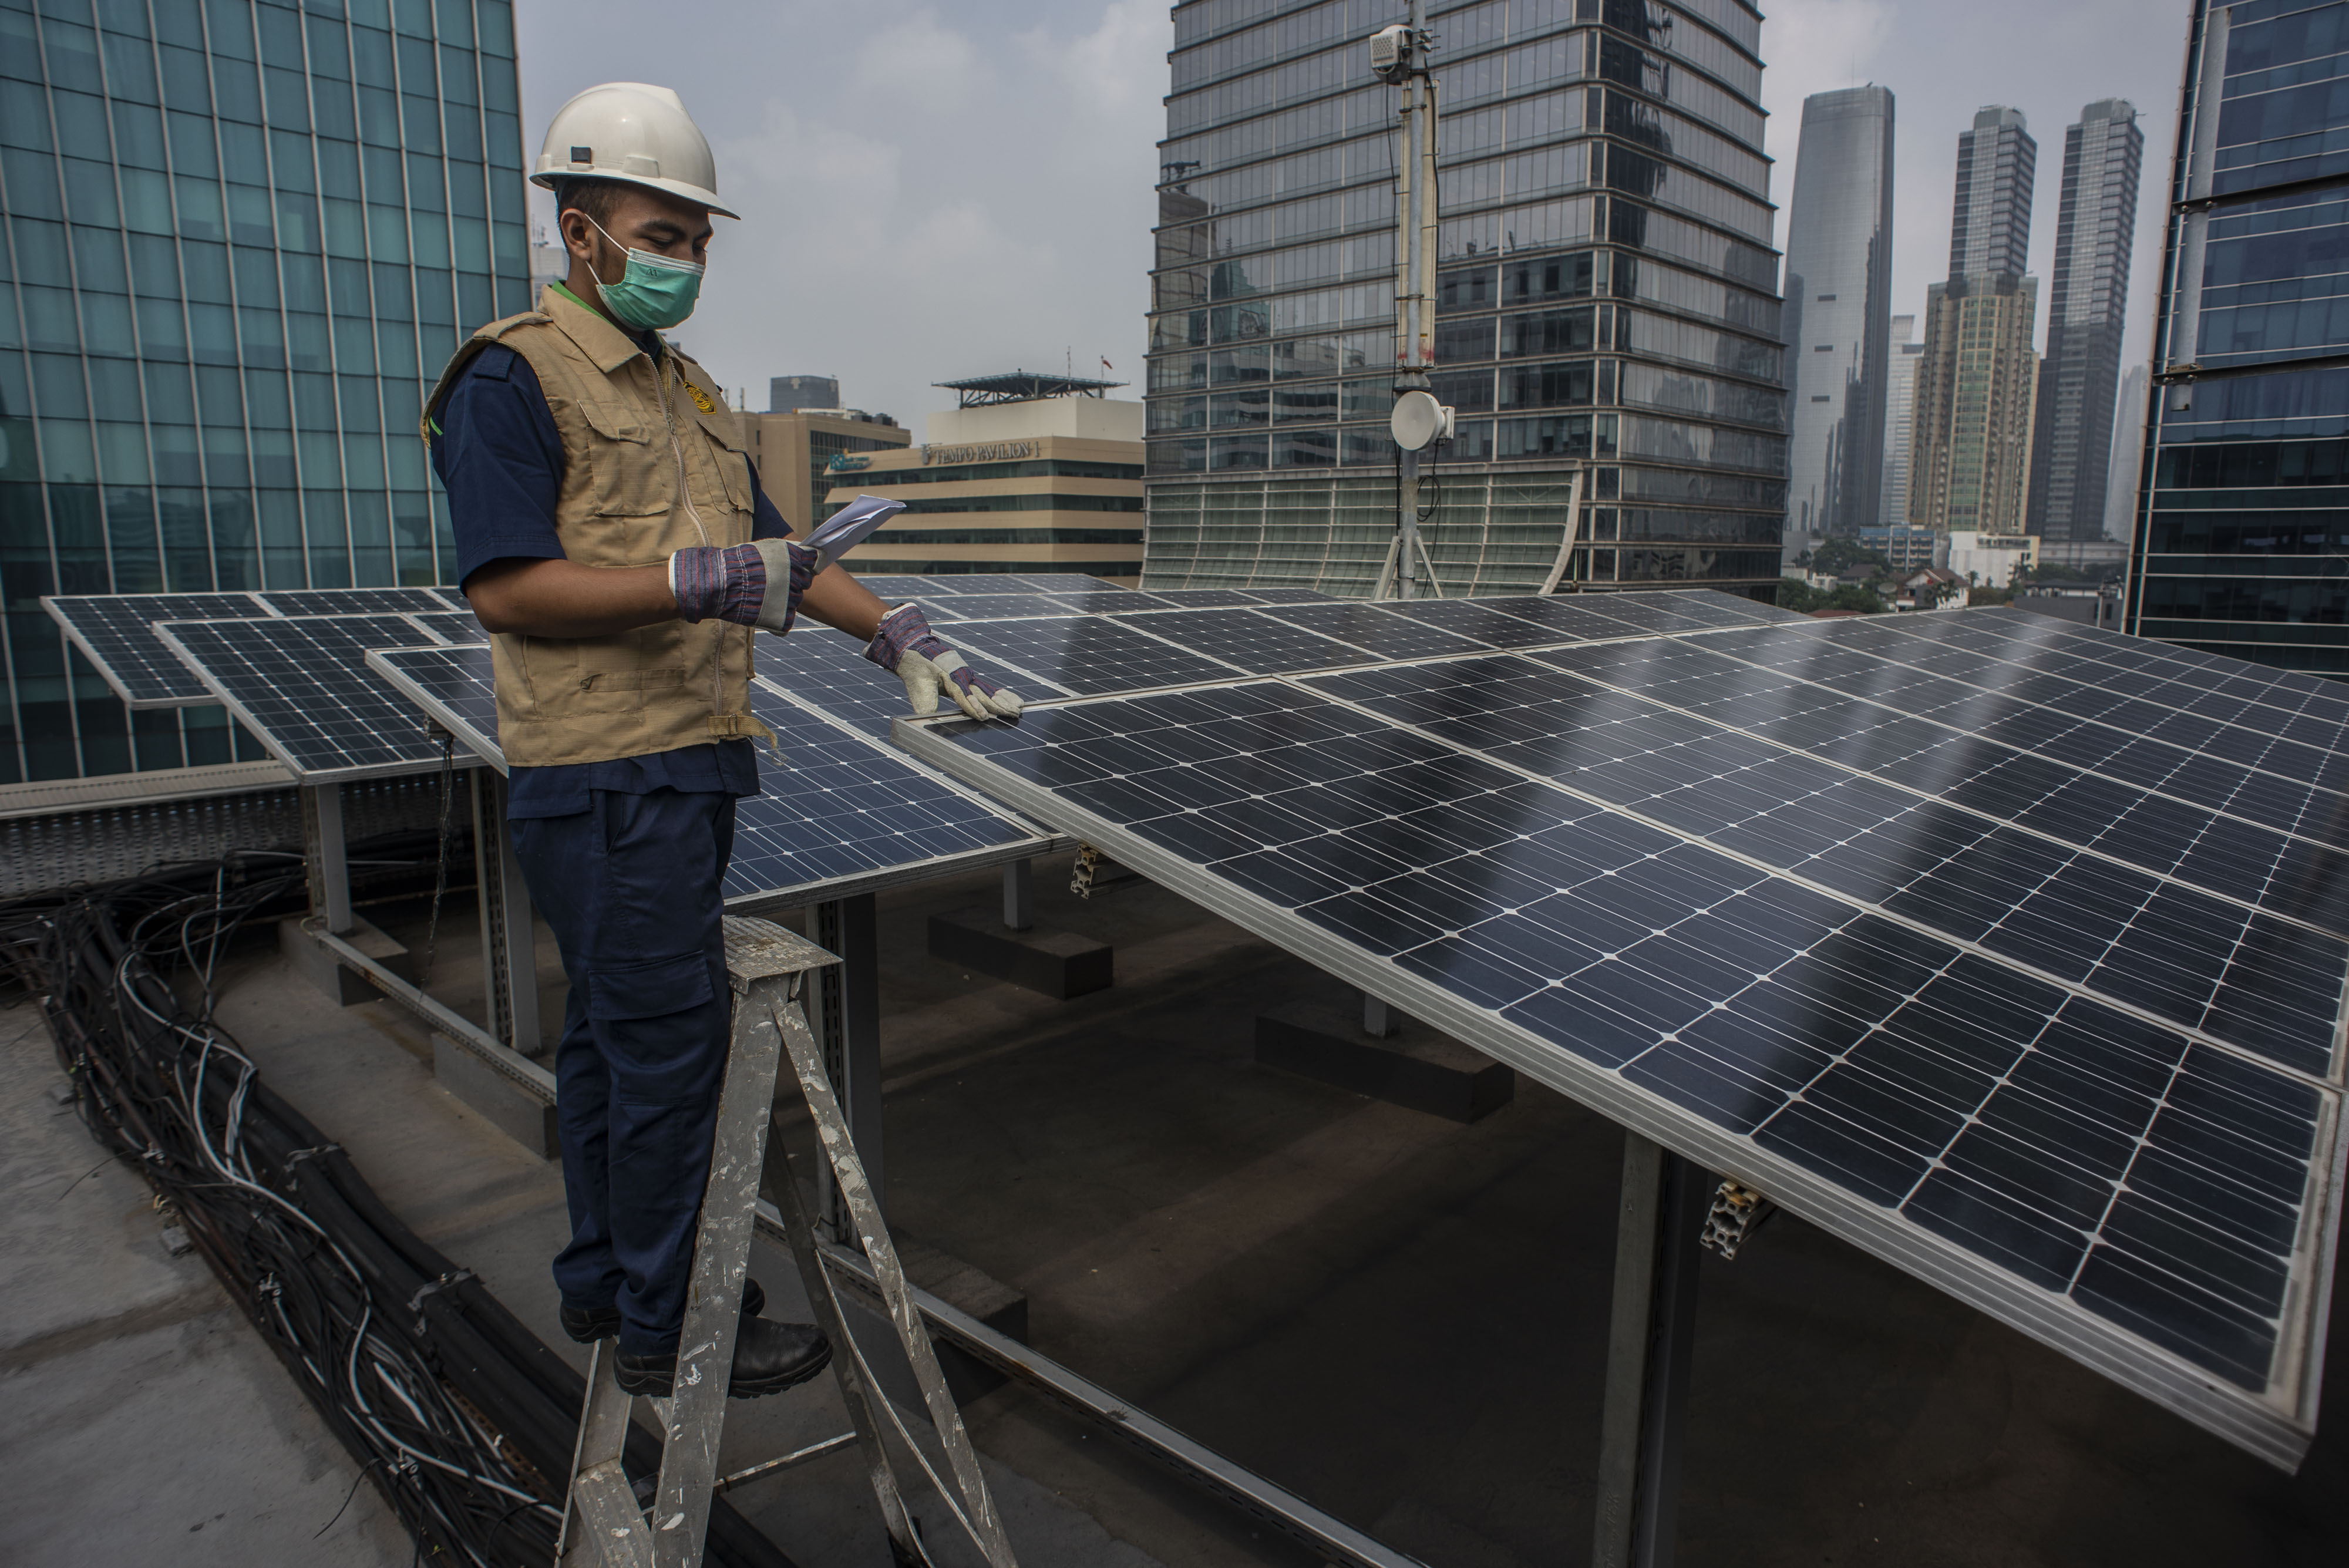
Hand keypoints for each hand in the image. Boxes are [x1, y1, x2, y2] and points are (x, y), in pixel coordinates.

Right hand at [669, 539, 818, 632]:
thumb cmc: (736, 563)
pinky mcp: (783, 616)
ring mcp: (791, 598)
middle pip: (804, 582)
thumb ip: (784, 552)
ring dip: (784, 599)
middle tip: (772, 584)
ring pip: (796, 600)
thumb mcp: (763, 548)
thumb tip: (801, 553)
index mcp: (793, 557)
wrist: (719, 583)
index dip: (803, 565)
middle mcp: (796, 576)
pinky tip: (764, 610)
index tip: (795, 568)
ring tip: (763, 597)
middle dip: (792, 583)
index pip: (812, 561)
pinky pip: (788, 618)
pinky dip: (779, 617)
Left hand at [863, 603, 1023, 720]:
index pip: (963, 695)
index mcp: (950, 677)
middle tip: (1013, 714)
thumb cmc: (917, 668)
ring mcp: (969, 677)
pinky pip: (988, 689)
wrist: (916, 649)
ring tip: (1020, 708)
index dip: (973, 706)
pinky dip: (1002, 695)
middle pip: (983, 693)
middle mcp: (963, 677)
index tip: (984, 717)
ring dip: (1005, 700)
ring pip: (989, 691)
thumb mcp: (916, 685)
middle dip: (998, 705)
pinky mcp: (971, 679)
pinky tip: (1016, 700)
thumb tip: (925, 723)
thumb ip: (924, 704)